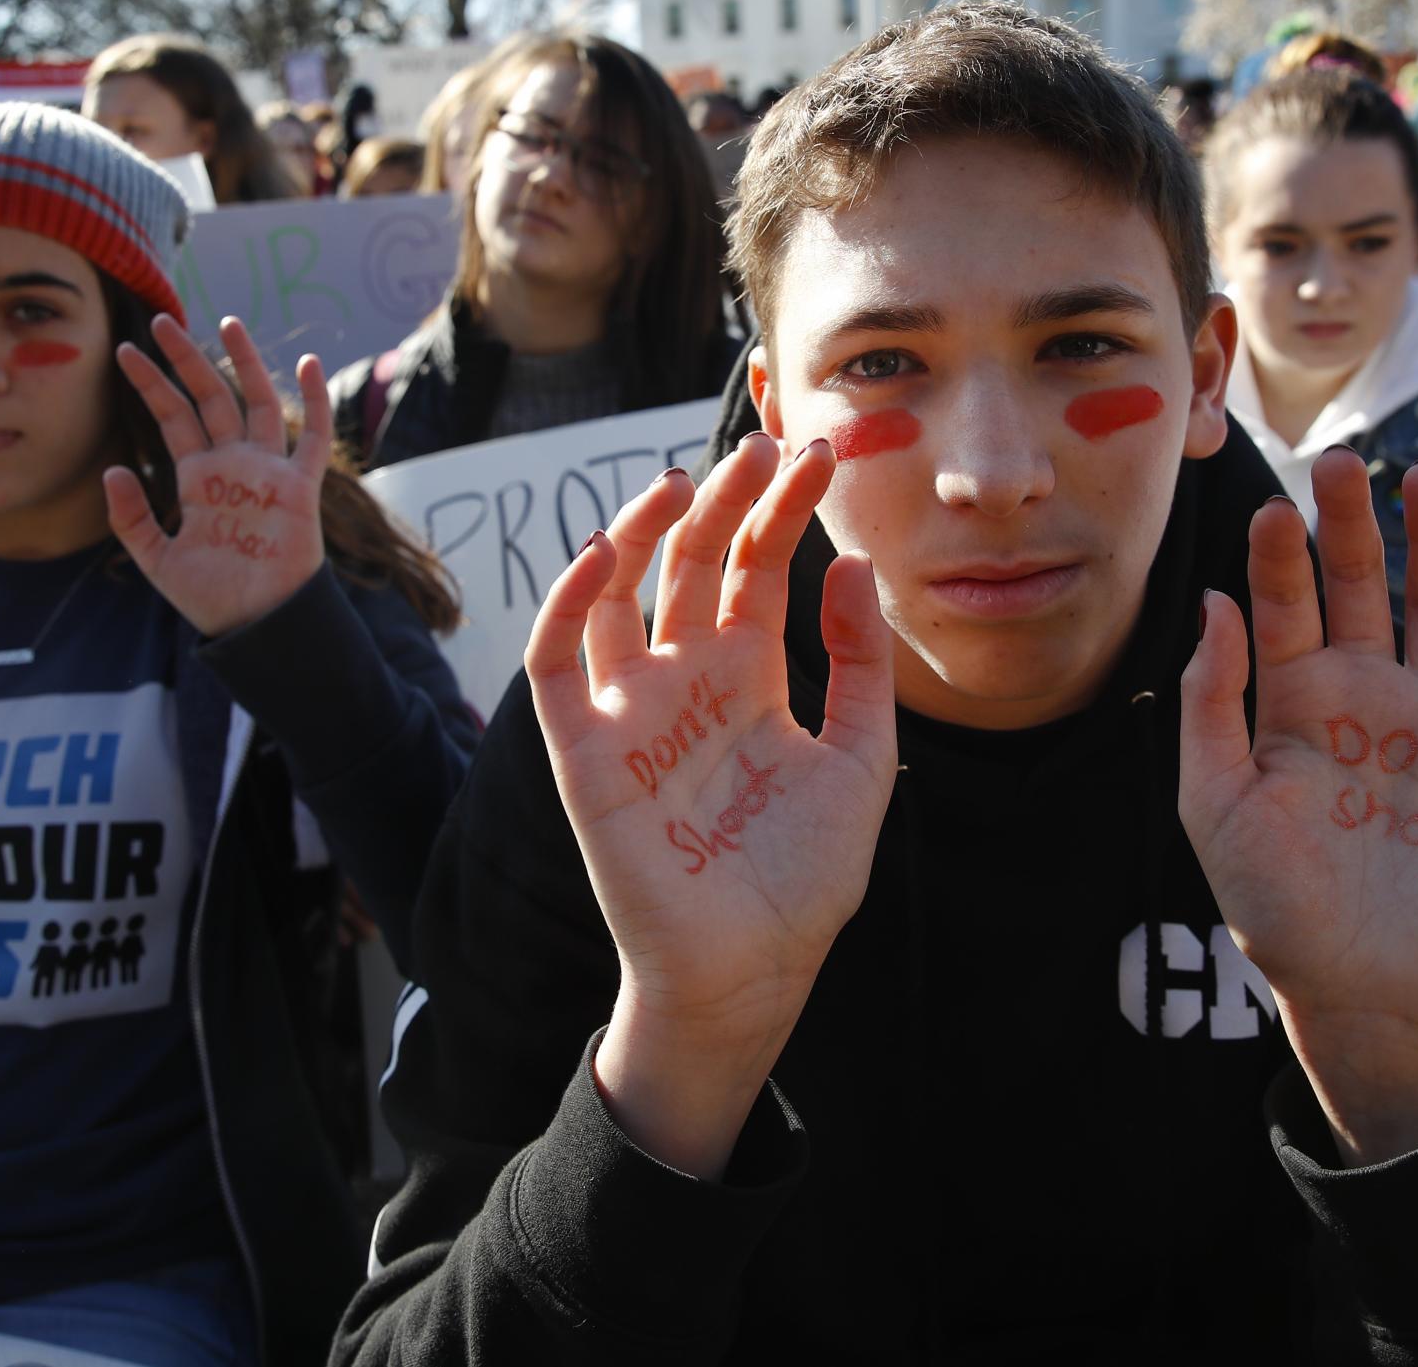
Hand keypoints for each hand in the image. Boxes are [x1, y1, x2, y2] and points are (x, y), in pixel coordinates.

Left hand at [105, 315, 327, 638]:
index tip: (123, 352)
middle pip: (209, 397)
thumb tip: (113, 469)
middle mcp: (232, 464)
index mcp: (197, 477)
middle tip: (162, 321)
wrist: (254, 623)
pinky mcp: (299, 487)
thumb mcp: (156, 558)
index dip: (150, 384)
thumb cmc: (210, 595)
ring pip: (256, 403)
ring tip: (228, 323)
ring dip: (244, 363)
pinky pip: (312, 438)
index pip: (171, 416)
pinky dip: (314, 402)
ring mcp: (267, 470)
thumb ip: (131, 517)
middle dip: (186, 359)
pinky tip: (308, 364)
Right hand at [526, 434, 896, 1174]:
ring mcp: (631, 708)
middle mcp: (685, 678)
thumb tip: (852, 564)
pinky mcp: (583, 749)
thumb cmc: (805, 879)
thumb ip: (859, 664)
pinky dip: (570, 603)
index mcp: (748, 676)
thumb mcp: (859, 759)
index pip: (756, 566)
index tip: (820, 453)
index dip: (783, 508)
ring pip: (617, 593)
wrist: (753, 973)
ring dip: (642, 530)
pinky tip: (604, 553)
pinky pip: (558, 662)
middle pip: (692, 562)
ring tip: (683, 481)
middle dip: (725, 498)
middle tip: (765, 444)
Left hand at [1178, 450, 1417, 1164]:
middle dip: (1354, 527)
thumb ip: (1211, 705)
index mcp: (1292, 706)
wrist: (1370, 996)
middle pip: (1362, 590)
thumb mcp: (1217, 806)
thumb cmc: (1278, 912)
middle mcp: (1366, 698)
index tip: (1272, 507)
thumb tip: (1212, 602)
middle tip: (1347, 460)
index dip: (1279, 558)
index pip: (1284, 608)